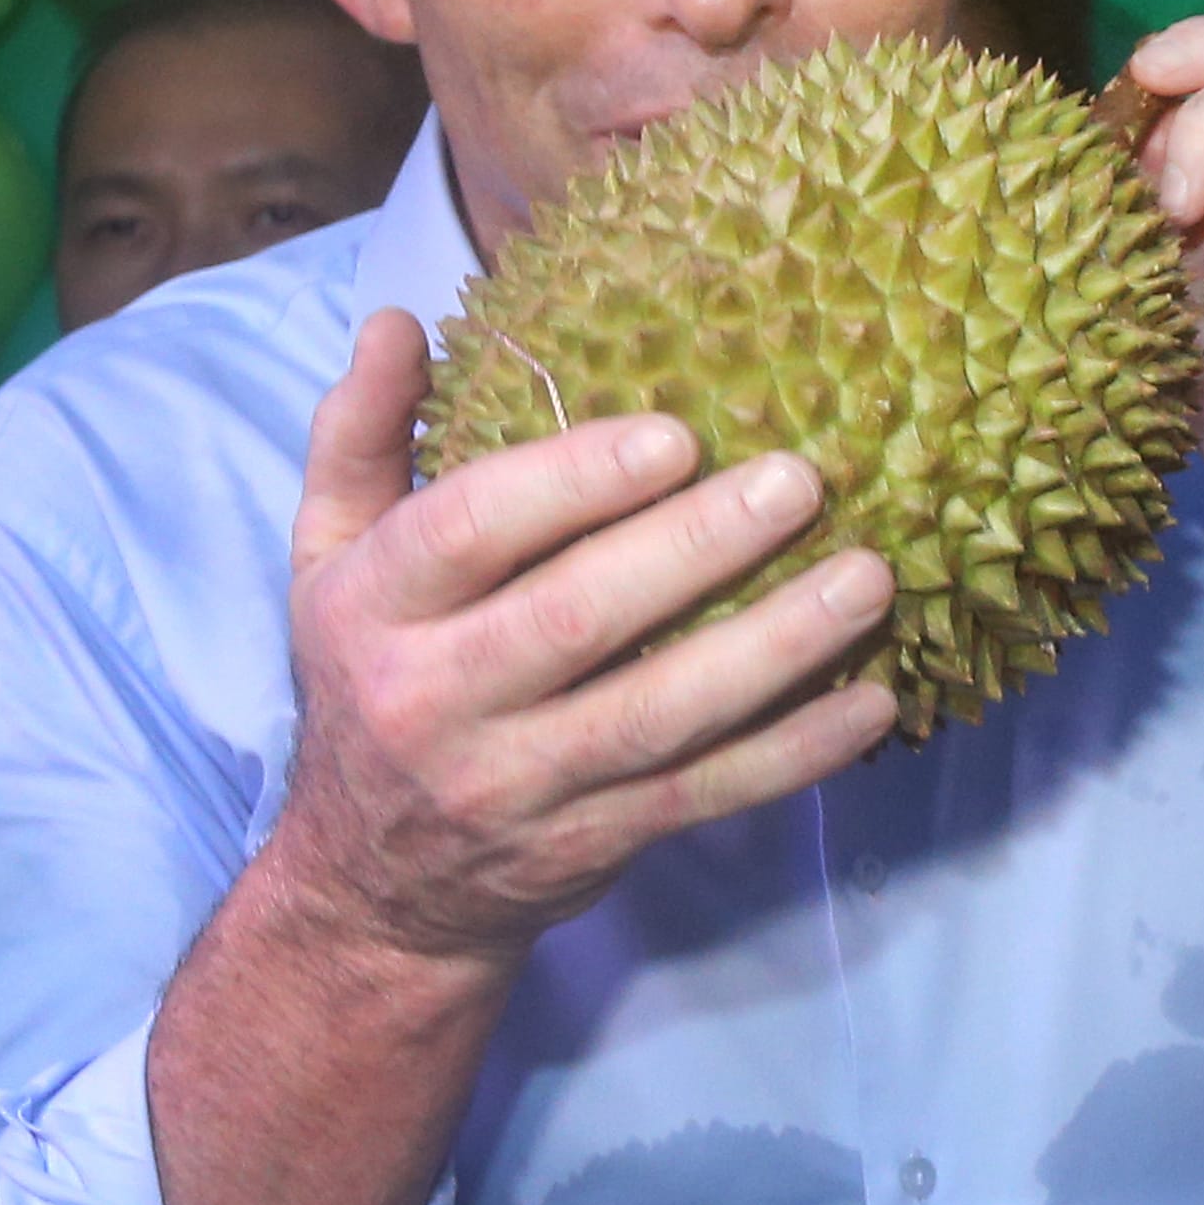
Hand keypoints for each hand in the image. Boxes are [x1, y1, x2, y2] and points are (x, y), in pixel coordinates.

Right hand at [261, 310, 901, 964]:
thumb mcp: (329, 560)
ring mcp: (522, 782)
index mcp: (372, 608)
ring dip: (776, 646)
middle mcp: (436, 699)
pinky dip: (798, 752)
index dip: (573, 480)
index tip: (675, 435)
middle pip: (576, 618)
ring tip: (866, 578)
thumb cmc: (369, 680)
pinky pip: (709, 792)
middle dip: (697, 548)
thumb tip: (398, 320)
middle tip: (799, 481)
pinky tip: (874, 700)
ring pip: (661, 711)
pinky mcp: (596, 838)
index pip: (467, 531)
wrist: (373, 885)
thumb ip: (360, 439)